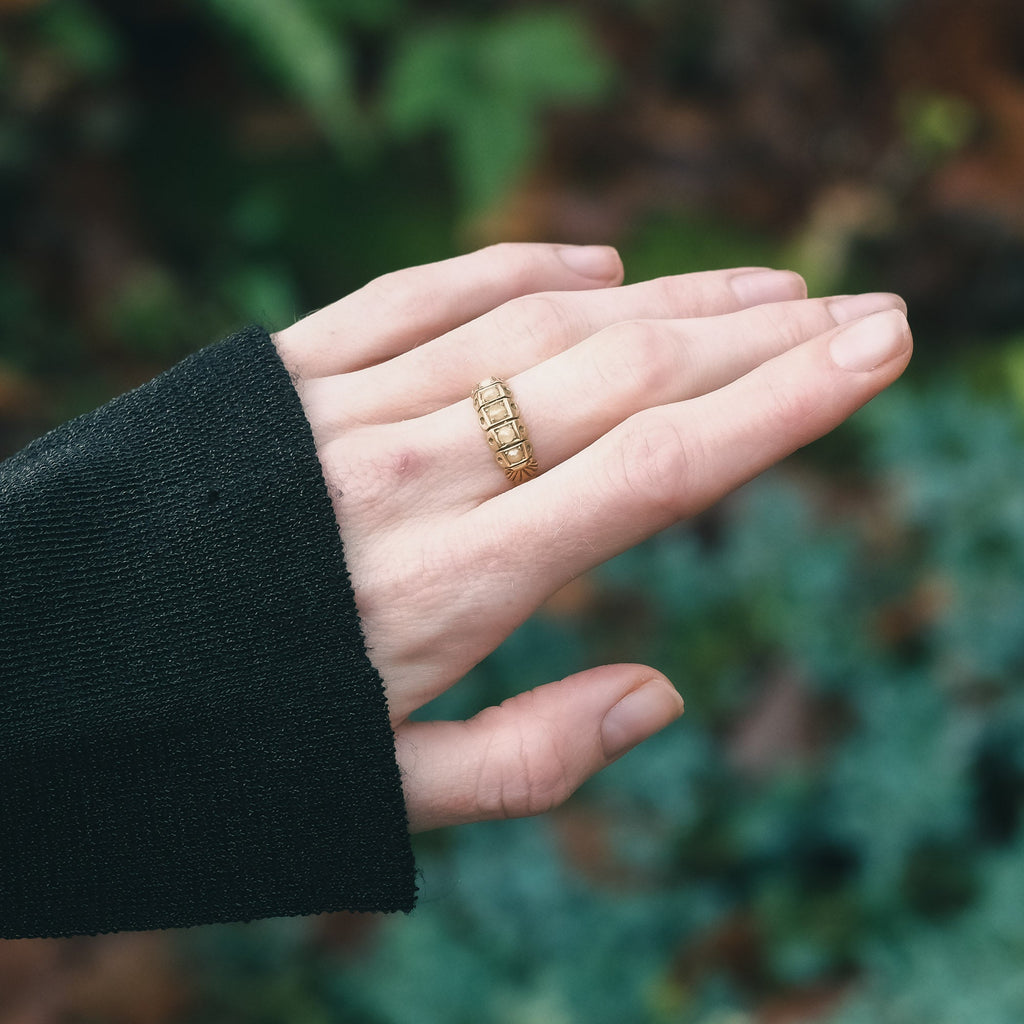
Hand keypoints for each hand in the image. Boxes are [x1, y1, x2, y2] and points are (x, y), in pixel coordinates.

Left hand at [274, 242, 911, 831]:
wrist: (38, 678)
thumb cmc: (222, 748)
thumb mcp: (378, 795)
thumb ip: (528, 758)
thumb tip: (661, 695)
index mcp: (455, 586)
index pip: (663, 469)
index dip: (785, 404)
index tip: (875, 352)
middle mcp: (415, 477)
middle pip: (627, 377)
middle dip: (763, 337)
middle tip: (864, 306)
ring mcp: (347, 411)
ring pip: (542, 325)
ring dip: (668, 296)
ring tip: (767, 283)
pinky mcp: (285, 373)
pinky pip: (419, 293)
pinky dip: (516, 268)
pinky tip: (594, 260)